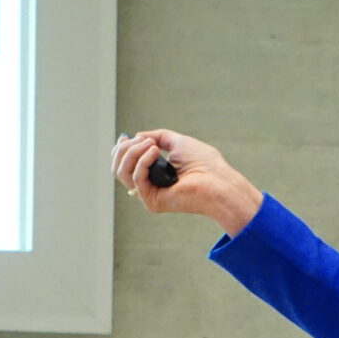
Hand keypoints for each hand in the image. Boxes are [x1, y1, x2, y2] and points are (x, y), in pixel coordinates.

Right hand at [111, 129, 262, 235]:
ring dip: (133, 153)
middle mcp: (149, 186)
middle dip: (125, 149)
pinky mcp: (151, 201)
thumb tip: (139, 136)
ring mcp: (149, 195)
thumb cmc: (205, 163)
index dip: (121, 149)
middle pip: (119, 168)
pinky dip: (143, 161)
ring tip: (152, 145)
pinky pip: (136, 177)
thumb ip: (159, 137)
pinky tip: (156, 152)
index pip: (126, 164)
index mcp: (155, 174)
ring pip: (122, 172)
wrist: (219, 182)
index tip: (125, 136)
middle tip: (140, 140)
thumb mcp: (179, 142)